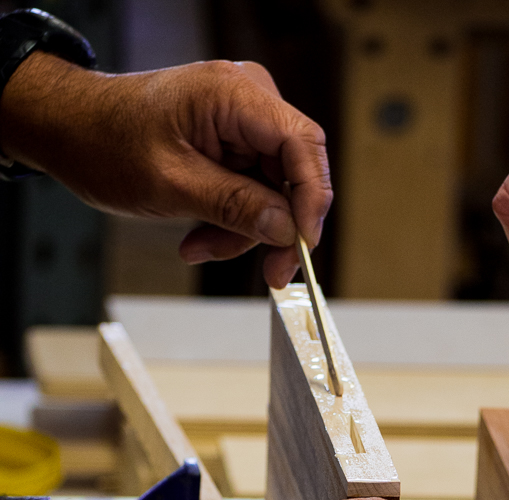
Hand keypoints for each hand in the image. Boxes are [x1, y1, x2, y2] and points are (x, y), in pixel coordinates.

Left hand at [0, 52, 331, 285]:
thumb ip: (235, 206)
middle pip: (294, 174)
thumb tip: (286, 229)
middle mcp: (246, 100)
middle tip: (268, 270)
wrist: (71, 131)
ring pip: (274, 192)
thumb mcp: (172, 185)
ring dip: (243, 230)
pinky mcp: (233, 144)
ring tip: (201, 247)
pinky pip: (252, 192)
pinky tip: (200, 236)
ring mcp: (241, 122)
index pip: (302, 145)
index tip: (302, 245)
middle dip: (274, 226)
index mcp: (234, 93)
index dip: (310, 200)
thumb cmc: (105, 141)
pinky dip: (231, 221)